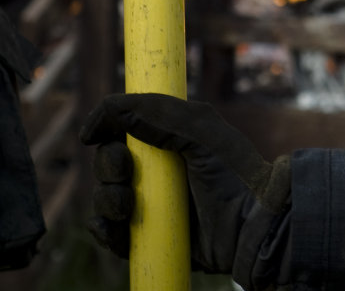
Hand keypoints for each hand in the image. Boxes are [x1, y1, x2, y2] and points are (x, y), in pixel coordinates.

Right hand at [81, 93, 290, 287]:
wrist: (251, 225)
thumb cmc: (234, 173)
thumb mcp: (201, 131)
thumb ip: (158, 114)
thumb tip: (109, 110)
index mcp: (170, 138)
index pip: (124, 128)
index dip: (107, 129)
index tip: (93, 135)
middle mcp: (158, 169)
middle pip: (109, 161)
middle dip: (108, 164)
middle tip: (124, 170)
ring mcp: (151, 202)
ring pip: (105, 197)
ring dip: (106, 198)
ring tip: (126, 205)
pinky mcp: (147, 235)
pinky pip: (109, 232)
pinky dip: (104, 229)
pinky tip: (112, 226)